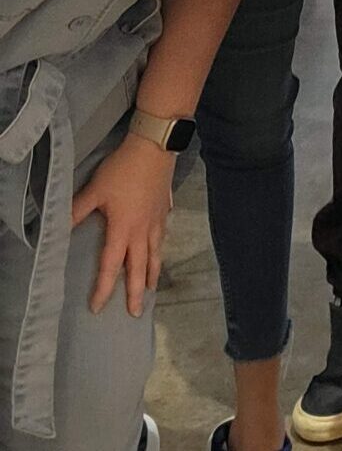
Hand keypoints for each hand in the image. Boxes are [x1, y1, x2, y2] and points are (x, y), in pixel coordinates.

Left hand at [71, 133, 174, 316]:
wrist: (154, 147)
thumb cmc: (123, 169)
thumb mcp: (96, 189)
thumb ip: (77, 210)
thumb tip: (59, 227)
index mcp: (123, 229)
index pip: (111, 265)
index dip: (104, 288)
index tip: (98, 307)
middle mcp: (142, 230)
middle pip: (140, 267)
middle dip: (137, 291)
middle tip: (135, 312)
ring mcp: (156, 220)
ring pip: (156, 253)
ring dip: (153, 273)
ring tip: (152, 288)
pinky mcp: (164, 208)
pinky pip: (163, 234)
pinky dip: (161, 246)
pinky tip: (160, 245)